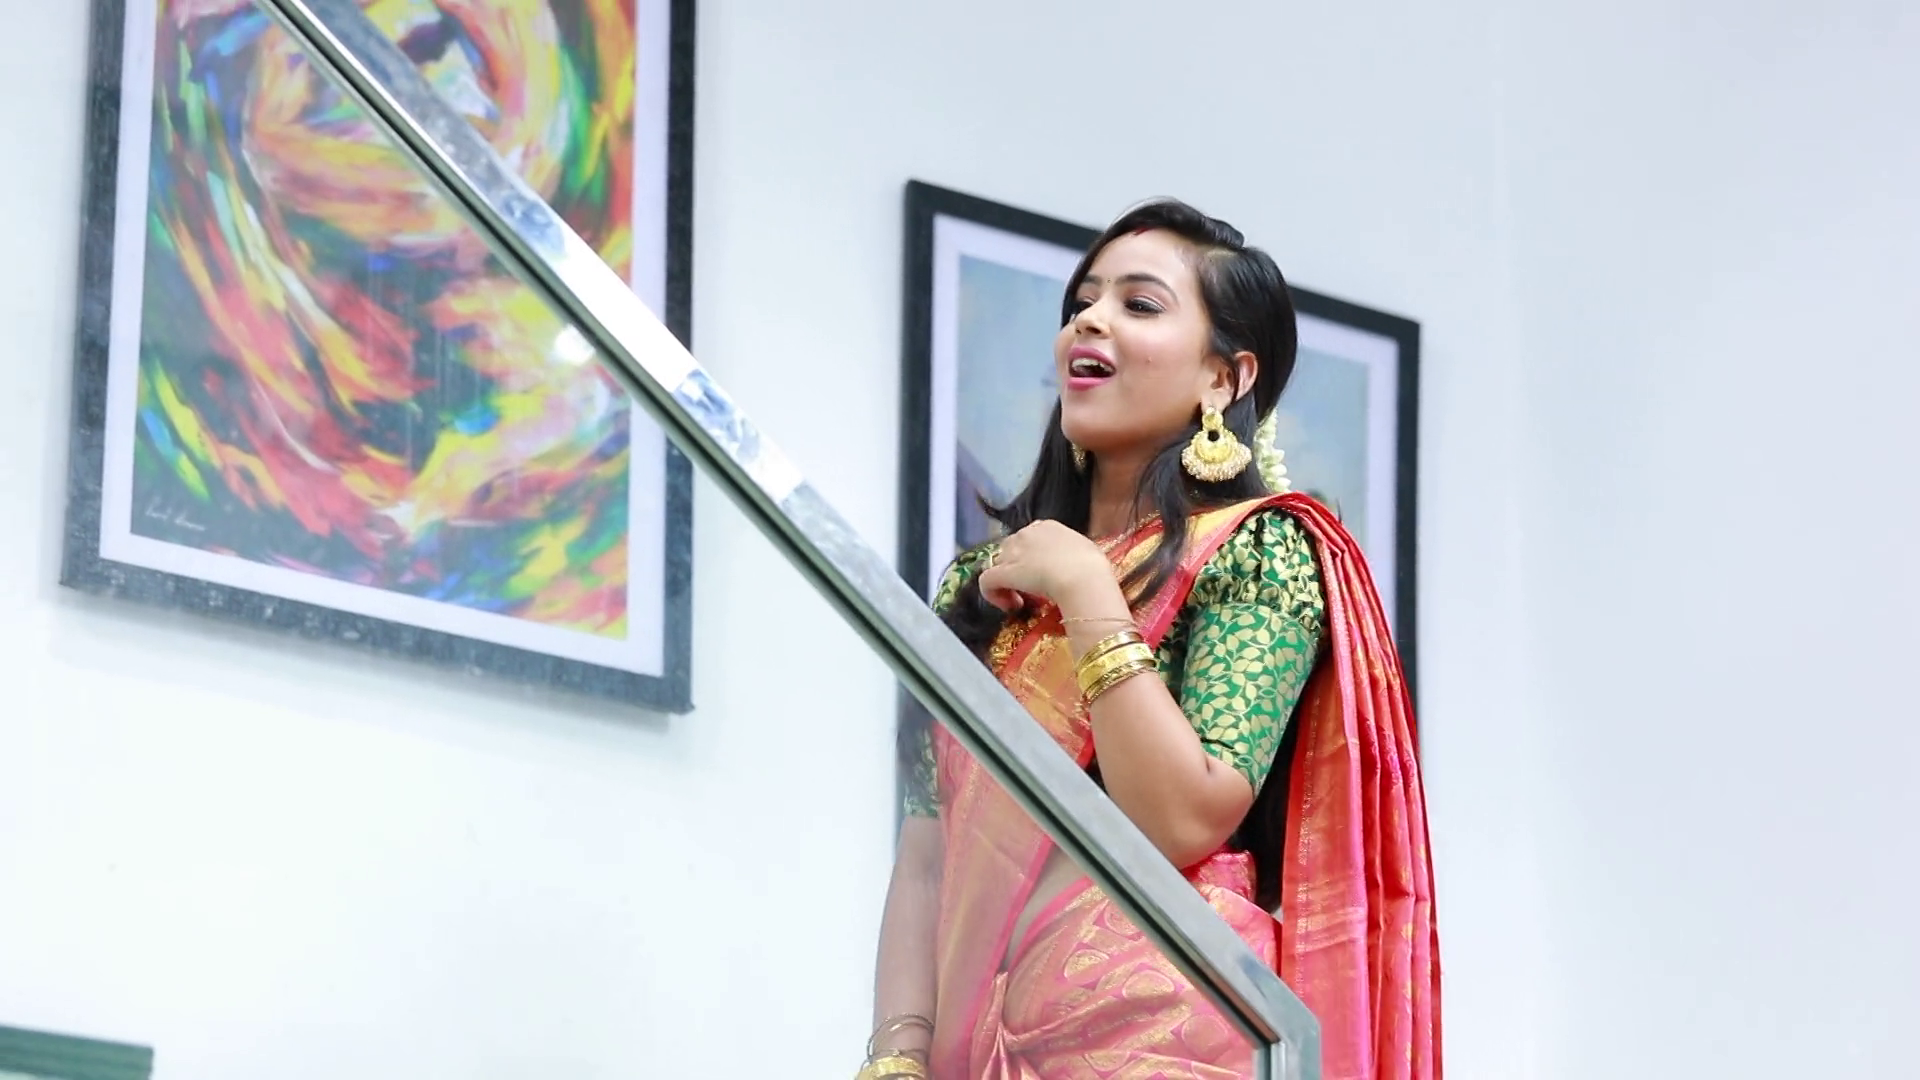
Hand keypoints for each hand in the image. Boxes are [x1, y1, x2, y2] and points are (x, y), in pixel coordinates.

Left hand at [976, 520, 1123, 615]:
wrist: (1083, 577)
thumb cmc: (1092, 566)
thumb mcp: (1085, 551)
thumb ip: (1071, 554)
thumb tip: (1072, 564)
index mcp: (1047, 526)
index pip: (1030, 538)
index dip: (1032, 557)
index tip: (1044, 575)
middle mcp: (1025, 534)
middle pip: (1010, 550)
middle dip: (1017, 568)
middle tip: (1031, 589)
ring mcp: (1012, 553)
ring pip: (998, 565)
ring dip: (1007, 582)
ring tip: (1021, 599)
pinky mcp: (1002, 573)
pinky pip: (986, 582)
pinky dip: (993, 595)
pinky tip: (1009, 605)